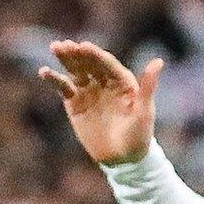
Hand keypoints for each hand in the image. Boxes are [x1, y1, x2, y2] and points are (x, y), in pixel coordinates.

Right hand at [37, 40, 162, 165]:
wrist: (122, 158)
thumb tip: (158, 61)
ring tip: (55, 47)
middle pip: (90, 64)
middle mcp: (105, 83)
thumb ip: (148, 86)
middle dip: (78, 54)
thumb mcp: (144, 110)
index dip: (96, 55)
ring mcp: (89, 92)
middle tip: (64, 44)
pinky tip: (44, 71)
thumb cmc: (139, 135)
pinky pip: (64, 88)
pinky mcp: (75, 104)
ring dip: (65, 60)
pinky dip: (54, 79)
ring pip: (75, 71)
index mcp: (123, 82)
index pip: (107, 64)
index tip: (83, 46)